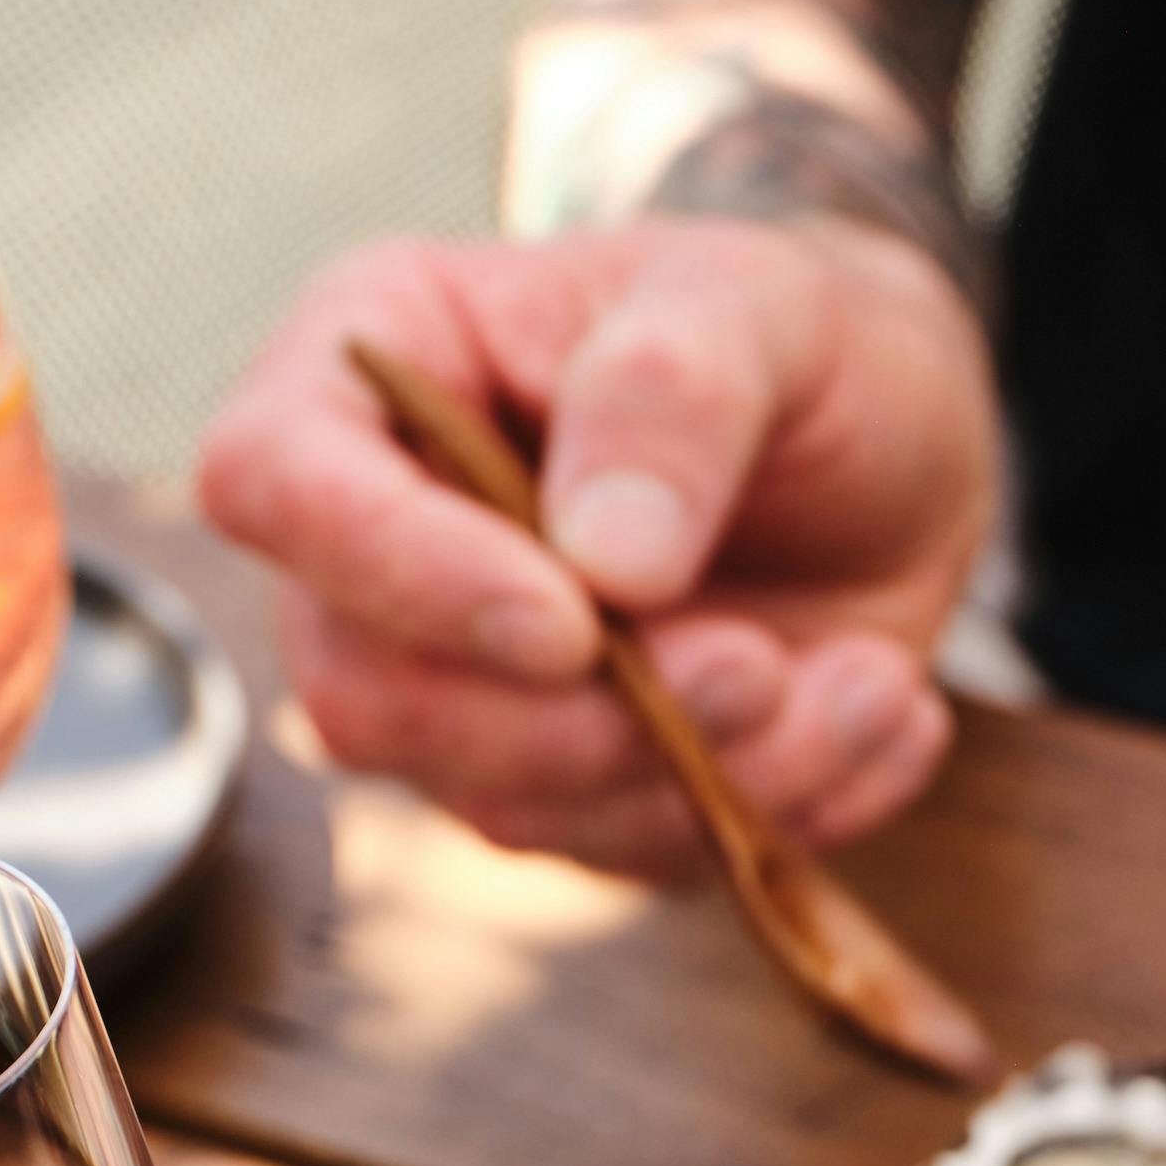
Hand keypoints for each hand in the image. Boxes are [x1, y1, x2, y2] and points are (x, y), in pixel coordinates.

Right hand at [198, 218, 996, 876]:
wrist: (891, 446)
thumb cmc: (792, 340)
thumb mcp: (761, 305)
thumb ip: (673, 392)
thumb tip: (603, 562)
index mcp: (374, 375)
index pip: (274, 483)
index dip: (401, 576)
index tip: (570, 624)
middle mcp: (387, 554)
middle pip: (373, 703)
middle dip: (576, 727)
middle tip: (755, 668)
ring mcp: (472, 693)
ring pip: (516, 810)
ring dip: (707, 776)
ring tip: (864, 680)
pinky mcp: (578, 792)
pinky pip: (642, 859)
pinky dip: (783, 812)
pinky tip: (877, 710)